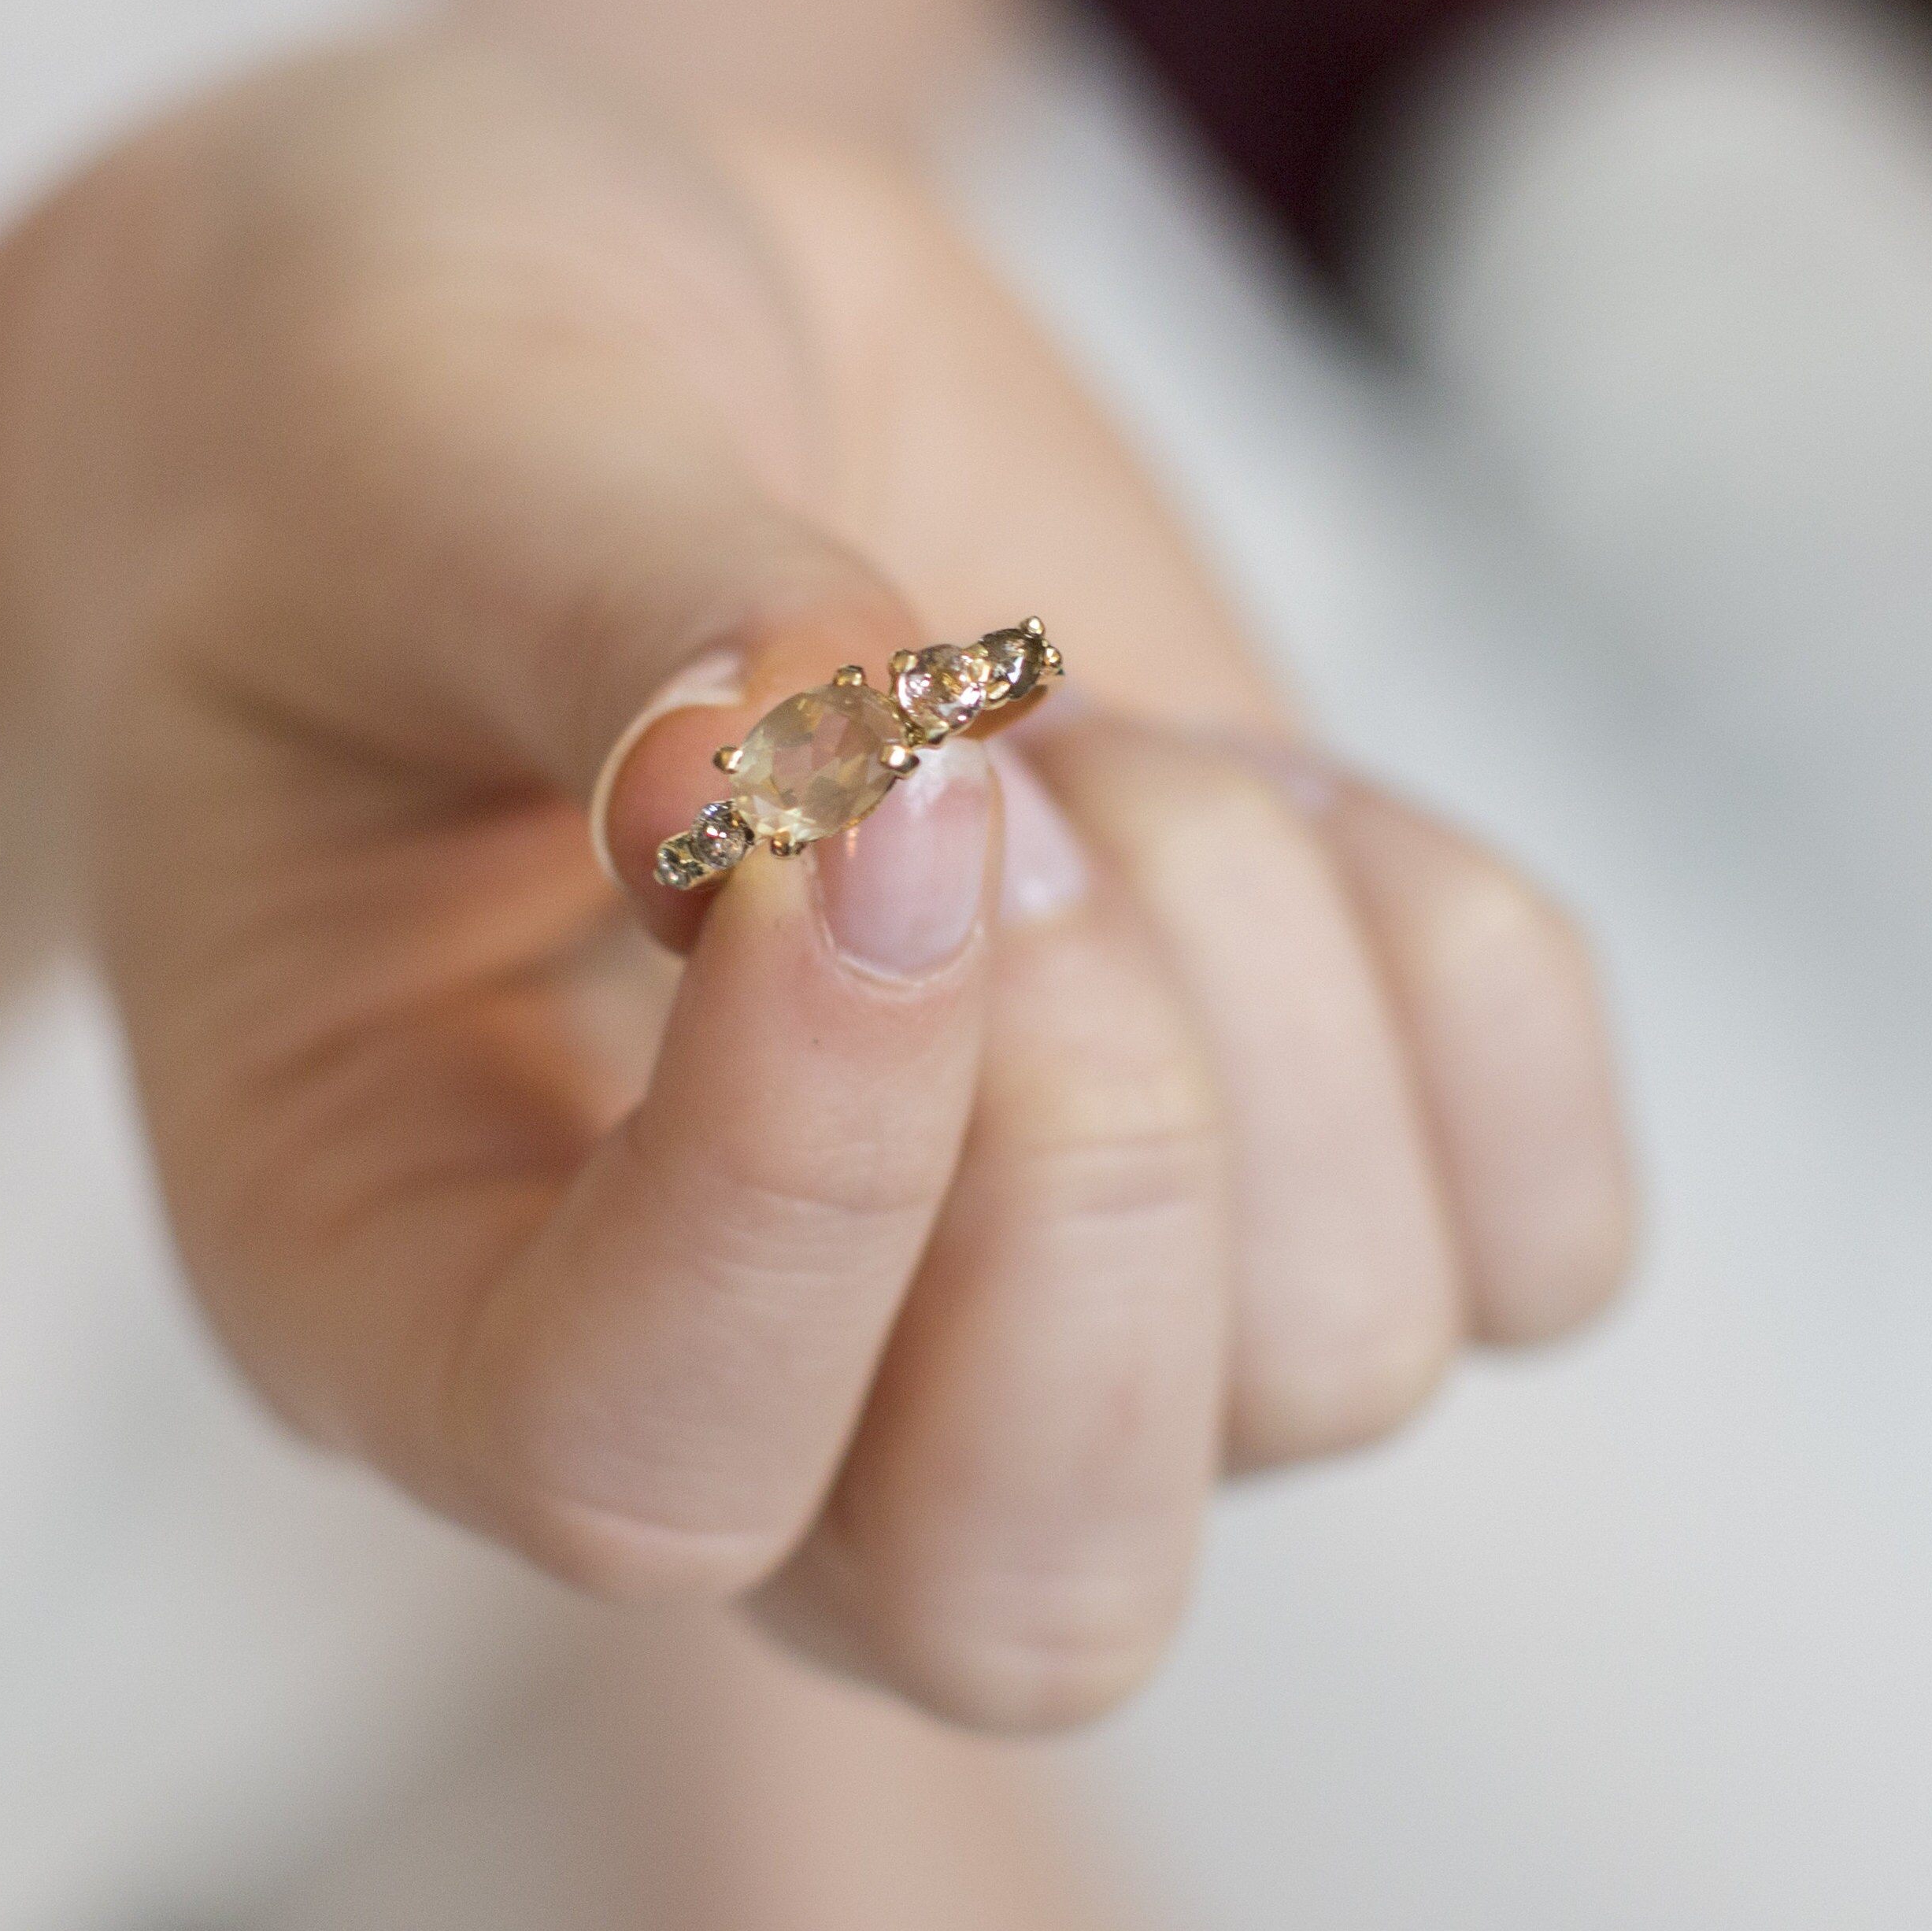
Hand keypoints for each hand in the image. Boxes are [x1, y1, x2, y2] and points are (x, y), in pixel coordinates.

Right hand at [0, 38, 1631, 1728]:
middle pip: (1028, 1596)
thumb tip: (838, 810)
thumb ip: (622, 623)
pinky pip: (1535, 1244)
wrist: (607, 334)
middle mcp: (730, 1356)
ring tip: (1059, 727)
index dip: (811, 1171)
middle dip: (1099, 1166)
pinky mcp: (1275, 1150)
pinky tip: (1266, 784)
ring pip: (1329, 1378)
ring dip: (1263, 987)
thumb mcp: (418, 439)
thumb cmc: (396, 415)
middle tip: (1003, 792)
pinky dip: (1472, 990)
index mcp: (397, 1265)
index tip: (870, 786)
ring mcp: (1030, 1289)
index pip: (636, 1467)